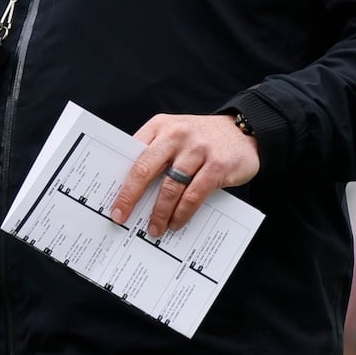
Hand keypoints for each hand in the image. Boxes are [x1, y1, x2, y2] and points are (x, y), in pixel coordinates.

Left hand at [108, 113, 259, 238]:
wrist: (245, 131)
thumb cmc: (202, 138)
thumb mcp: (175, 134)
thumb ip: (156, 153)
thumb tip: (132, 190)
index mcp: (160, 126)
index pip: (132, 153)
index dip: (119, 178)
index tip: (110, 199)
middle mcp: (176, 134)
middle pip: (145, 169)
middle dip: (129, 196)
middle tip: (121, 216)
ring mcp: (197, 149)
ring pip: (169, 187)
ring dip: (159, 212)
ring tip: (154, 228)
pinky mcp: (217, 166)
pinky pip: (193, 195)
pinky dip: (182, 213)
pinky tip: (176, 223)